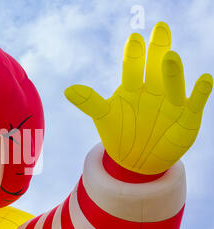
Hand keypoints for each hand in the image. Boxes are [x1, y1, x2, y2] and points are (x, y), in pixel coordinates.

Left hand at [64, 22, 212, 174]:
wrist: (137, 160)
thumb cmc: (120, 134)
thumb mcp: (104, 117)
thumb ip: (90, 102)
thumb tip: (67, 90)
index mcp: (132, 87)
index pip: (132, 67)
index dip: (133, 54)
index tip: (134, 38)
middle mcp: (153, 90)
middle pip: (155, 67)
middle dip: (157, 49)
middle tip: (160, 28)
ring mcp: (171, 102)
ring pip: (173, 83)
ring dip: (172, 71)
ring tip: (170, 57)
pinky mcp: (188, 117)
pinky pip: (195, 102)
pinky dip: (200, 92)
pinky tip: (204, 79)